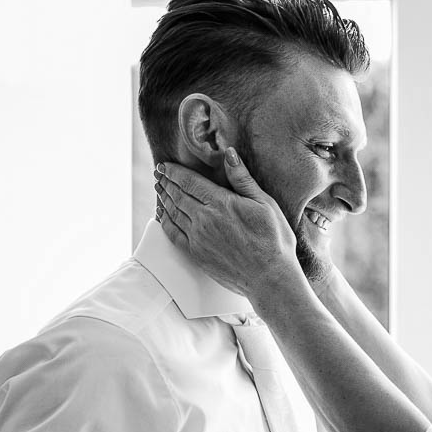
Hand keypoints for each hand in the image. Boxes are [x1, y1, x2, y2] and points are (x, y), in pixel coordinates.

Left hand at [154, 151, 305, 300]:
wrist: (270, 278)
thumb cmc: (273, 241)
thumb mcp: (265, 203)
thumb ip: (243, 179)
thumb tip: (229, 154)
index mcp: (221, 203)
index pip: (189, 181)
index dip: (174, 171)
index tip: (166, 165)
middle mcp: (204, 219)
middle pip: (177, 195)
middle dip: (166, 182)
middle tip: (158, 174)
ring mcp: (198, 238)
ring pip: (173, 212)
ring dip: (163, 198)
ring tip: (159, 189)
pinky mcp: (196, 254)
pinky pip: (173, 234)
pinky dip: (164, 221)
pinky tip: (162, 215)